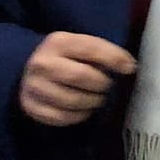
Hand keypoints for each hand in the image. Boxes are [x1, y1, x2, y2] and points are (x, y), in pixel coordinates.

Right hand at [19, 32, 135, 126]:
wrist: (29, 69)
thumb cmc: (66, 57)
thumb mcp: (81, 44)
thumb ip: (103, 51)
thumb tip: (129, 67)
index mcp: (58, 42)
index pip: (90, 49)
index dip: (114, 58)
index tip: (130, 68)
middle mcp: (41, 63)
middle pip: (80, 76)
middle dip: (101, 84)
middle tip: (108, 87)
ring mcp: (33, 86)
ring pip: (71, 100)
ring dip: (92, 102)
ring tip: (97, 98)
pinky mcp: (30, 107)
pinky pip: (60, 117)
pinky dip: (78, 116)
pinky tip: (84, 110)